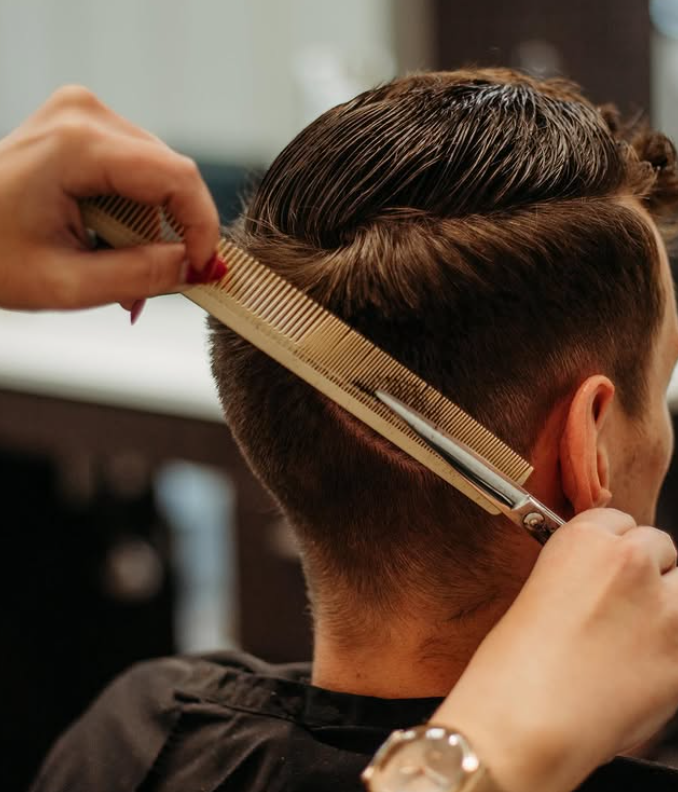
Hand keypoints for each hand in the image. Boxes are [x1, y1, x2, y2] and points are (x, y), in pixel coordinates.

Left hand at [0, 85, 220, 310]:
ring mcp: (82, 116)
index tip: (201, 269)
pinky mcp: (84, 128)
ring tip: (119, 271)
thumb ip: (140, 276)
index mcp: (77, 145)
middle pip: (170, 178)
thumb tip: (196, 268)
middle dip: (173, 235)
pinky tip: (109, 243)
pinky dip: (133, 216)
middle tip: (153, 284)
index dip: (202, 227)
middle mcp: (84, 115)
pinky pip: (136, 173)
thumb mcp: (67, 283)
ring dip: (151, 230)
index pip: (177, 178)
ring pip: (157, 179)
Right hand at [433, 508, 677, 791]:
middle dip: (645, 570)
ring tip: (635, 635)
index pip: (619, 521)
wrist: (528, 723)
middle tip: (622, 606)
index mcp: (585, 539)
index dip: (611, 549)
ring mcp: (666, 608)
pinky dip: (670, 643)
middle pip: (659, 546)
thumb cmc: (515, 665)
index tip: (606, 569)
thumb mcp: (539, 592)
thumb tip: (607, 582)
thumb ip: (584, 574)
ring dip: (667, 601)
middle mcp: (631, 562)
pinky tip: (642, 665)